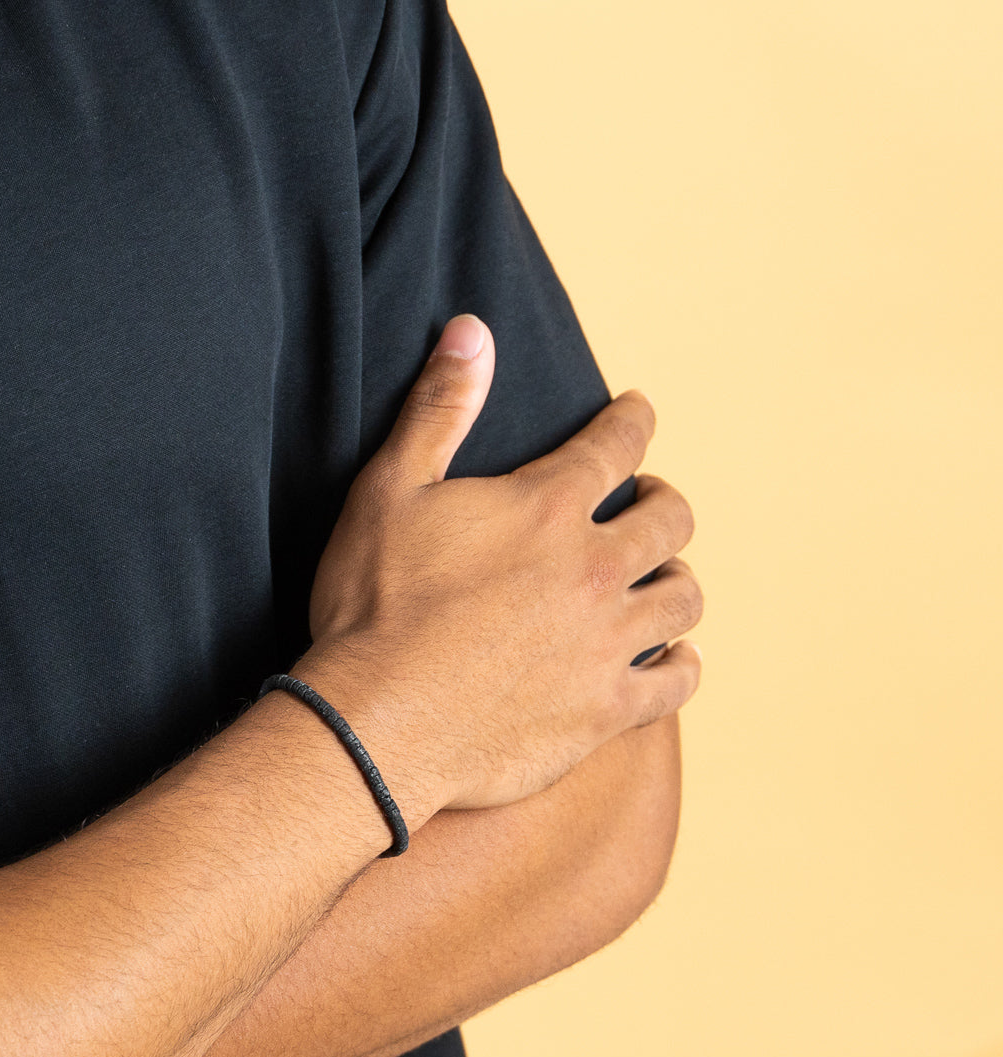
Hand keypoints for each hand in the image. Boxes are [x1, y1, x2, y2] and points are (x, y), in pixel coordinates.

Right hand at [302, 314, 701, 812]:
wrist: (376, 724)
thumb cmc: (373, 606)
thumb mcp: (389, 490)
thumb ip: (439, 409)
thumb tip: (472, 330)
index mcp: (547, 507)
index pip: (617, 442)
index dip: (633, 419)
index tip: (638, 413)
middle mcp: (595, 569)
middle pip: (671, 517)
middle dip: (665, 499)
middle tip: (650, 501)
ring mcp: (607, 642)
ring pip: (684, 597)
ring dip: (678, 578)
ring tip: (663, 577)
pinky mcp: (606, 709)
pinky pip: (677, 682)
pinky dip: (682, 664)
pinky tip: (671, 658)